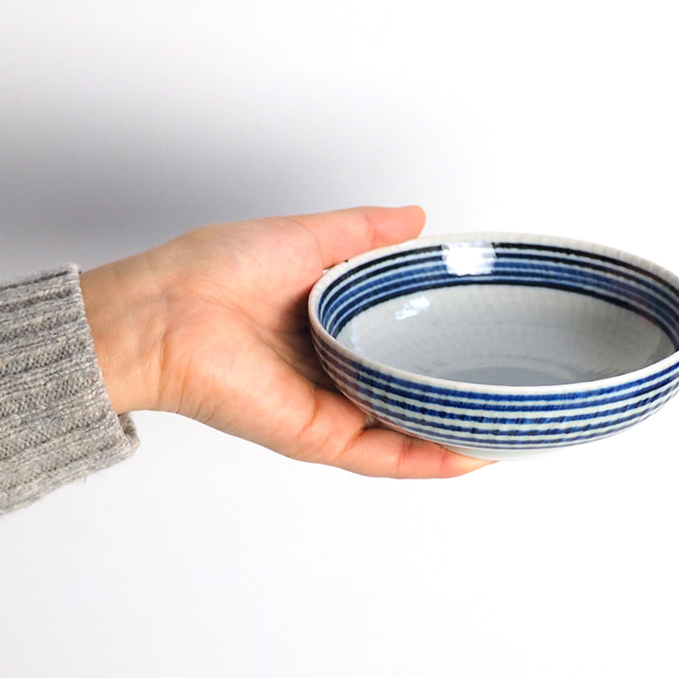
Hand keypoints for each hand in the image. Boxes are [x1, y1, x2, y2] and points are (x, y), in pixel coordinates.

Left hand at [79, 206, 489, 477]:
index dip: (442, 339)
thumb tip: (417, 219)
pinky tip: (474, 453)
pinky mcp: (317, 436)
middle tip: (516, 380)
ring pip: (406, 430)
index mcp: (325, 326)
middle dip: (457, 390)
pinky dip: (430, 459)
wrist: (162, 314)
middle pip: (407, 389)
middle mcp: (330, 372)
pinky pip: (384, 454)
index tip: (489, 330)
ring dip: (458, 431)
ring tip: (514, 424)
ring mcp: (327, 408)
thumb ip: (364, 233)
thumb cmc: (212, 271)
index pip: (397, 340)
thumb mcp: (308, 238)